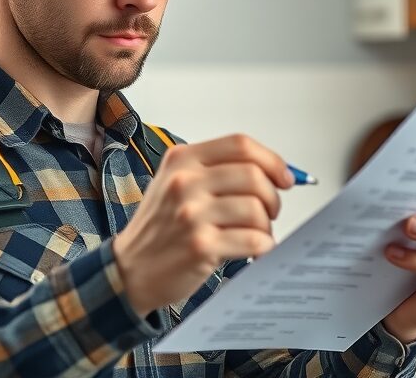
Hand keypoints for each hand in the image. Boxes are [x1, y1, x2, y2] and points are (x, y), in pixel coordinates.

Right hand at [113, 134, 294, 316]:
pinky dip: (263, 245)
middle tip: (271, 210)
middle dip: (273, 196)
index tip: (284, 177)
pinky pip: (253, 240)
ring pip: (256, 209)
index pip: (240, 144)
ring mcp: (191, 214)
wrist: (131, 269)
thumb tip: (274, 172)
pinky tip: (254, 248)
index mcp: (182, 159)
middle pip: (253, 176)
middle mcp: (185, 182)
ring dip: (267, 225)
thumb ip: (218, 171)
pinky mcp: (201, 246)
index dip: (271, 160)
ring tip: (257, 233)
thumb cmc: (160, 226)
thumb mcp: (177, 183)